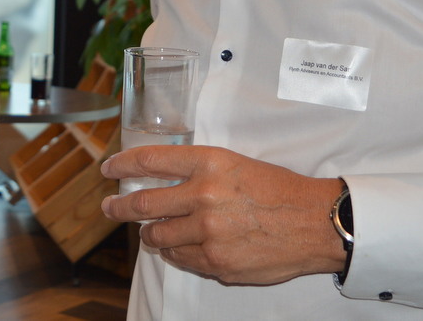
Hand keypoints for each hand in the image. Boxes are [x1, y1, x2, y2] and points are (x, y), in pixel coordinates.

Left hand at [100, 144, 345, 284]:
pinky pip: (180, 259)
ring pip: (157, 236)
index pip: (150, 160)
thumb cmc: (278, 189)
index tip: (108, 169)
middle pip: (142, 203)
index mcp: (209, 163)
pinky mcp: (215, 262)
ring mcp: (208, 231)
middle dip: (119, 208)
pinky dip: (175, 253)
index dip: (122, 164)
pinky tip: (180, 248)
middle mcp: (204, 195)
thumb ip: (198, 170)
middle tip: (109, 208)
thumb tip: (161, 180)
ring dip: (150, 234)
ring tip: (151, 232)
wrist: (314, 222)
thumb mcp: (236, 164)